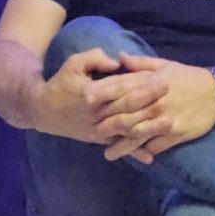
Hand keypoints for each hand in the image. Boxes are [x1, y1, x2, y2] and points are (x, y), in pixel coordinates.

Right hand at [31, 48, 168, 143]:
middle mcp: (97, 114)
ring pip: (126, 130)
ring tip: (170, 124)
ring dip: (148, 128)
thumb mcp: (74, 64)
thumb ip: (95, 58)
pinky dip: (134, 152)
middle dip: (151, 102)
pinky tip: (151, 157)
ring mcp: (99, 130)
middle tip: (172, 95)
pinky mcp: (100, 139)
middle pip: (127, 108)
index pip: (121, 88)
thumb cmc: (61, 83)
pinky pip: (119, 146)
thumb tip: (118, 62)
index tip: (163, 78)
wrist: (41, 110)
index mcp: (93, 94)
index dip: (142, 83)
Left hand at [99, 54, 214, 162]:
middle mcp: (155, 101)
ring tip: (108, 153)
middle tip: (92, 131)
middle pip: (125, 114)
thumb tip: (118, 57)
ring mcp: (165, 119)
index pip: (122, 86)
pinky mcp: (176, 134)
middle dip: (106, 123)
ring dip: (121, 145)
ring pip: (137, 134)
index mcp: (151, 82)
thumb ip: (140, 64)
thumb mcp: (165, 65)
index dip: (102, 92)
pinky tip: (136, 155)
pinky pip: (155, 145)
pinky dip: (144, 151)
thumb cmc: (188, 77)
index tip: (85, 99)